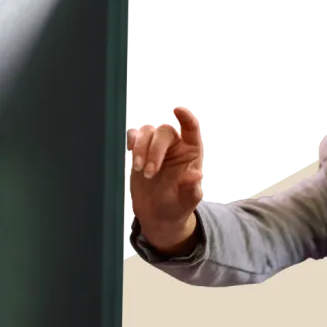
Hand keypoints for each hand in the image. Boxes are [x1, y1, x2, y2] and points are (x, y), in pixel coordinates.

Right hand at [127, 106, 204, 250]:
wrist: (158, 215)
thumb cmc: (177, 206)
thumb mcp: (188, 201)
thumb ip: (191, 189)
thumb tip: (195, 176)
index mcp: (191, 153)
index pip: (192, 129)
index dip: (186, 117)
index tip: (178, 110)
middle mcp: (175, 146)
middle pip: (164, 130)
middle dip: (155, 149)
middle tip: (149, 173)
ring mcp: (156, 147)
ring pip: (147, 131)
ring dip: (141, 148)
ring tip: (141, 170)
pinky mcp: (139, 152)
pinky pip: (133, 136)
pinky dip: (131, 141)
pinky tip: (131, 154)